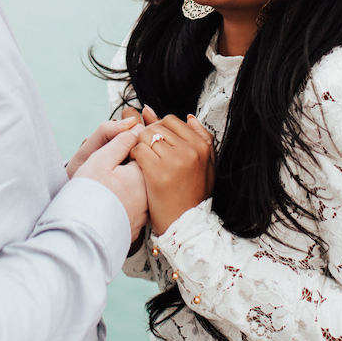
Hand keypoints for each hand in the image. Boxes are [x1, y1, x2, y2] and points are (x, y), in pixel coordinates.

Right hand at [74, 123, 149, 242]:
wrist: (80, 234)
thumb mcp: (100, 159)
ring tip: (106, 191)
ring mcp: (144, 215)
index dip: (127, 150)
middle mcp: (149, 196)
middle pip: (142, 174)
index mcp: (143, 176)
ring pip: (138, 193)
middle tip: (105, 176)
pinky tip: (110, 206)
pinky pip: (134, 210)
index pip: (144, 153)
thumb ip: (120, 141)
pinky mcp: (136, 228)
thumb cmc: (88, 195)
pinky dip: (125, 206)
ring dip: (127, 188)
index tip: (111, 157)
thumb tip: (135, 128)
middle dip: (126, 170)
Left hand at [127, 107, 213, 235]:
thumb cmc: (193, 195)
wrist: (185, 224)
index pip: (172, 120)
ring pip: (145, 136)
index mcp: (202, 146)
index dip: (159, 128)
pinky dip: (133, 156)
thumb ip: (202, 138)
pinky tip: (137, 166)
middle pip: (157, 126)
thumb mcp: (208, 166)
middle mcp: (190, 150)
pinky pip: (138, 150)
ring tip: (142, 159)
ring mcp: (174, 160)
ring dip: (139, 146)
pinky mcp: (157, 171)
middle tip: (147, 152)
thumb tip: (188, 116)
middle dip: (147, 136)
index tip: (156, 142)